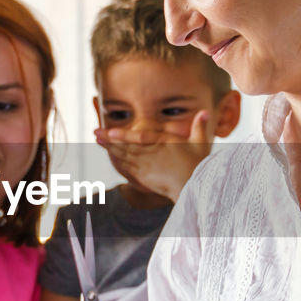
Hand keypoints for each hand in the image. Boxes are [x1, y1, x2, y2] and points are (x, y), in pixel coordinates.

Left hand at [94, 110, 212, 202]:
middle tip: (95, 132)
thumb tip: (205, 112)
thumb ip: (200, 127)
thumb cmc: (198, 166)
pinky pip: (129, 168)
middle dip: (109, 139)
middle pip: (127, 146)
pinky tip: (110, 155)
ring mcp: (147, 167)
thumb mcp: (200, 144)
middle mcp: (152, 155)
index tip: (110, 132)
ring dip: (110, 148)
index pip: (139, 138)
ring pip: (125, 156)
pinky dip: (118, 161)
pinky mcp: (145, 178)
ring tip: (97, 140)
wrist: (194, 188)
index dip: (122, 135)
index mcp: (163, 144)